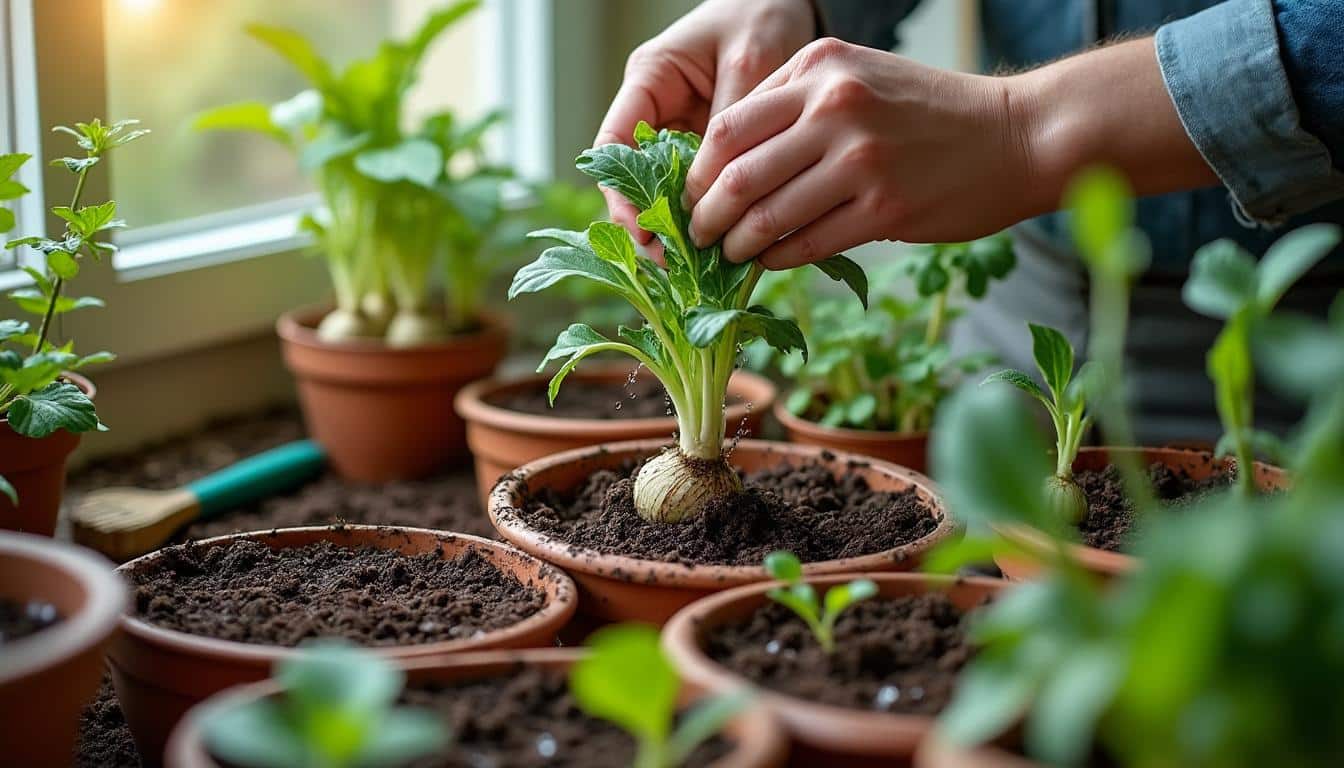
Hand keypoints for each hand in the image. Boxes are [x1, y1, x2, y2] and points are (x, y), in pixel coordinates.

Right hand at [595, 0, 814, 254]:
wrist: (789, 4)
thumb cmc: (763, 17)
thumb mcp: (751, 60)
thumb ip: (733, 121)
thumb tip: (721, 187)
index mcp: (650, 79)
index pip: (614, 143)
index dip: (619, 193)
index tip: (641, 231)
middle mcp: (658, 110)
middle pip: (635, 178)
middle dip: (649, 224)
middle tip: (670, 264)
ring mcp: (682, 132)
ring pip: (666, 191)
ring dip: (678, 229)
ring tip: (694, 268)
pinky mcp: (709, 151)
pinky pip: (700, 190)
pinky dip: (708, 218)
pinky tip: (723, 245)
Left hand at [685, 38, 1033, 267]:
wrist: (1018, 135)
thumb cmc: (931, 113)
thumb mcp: (859, 78)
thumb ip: (796, 106)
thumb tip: (727, 162)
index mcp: (820, 68)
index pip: (728, 126)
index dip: (698, 172)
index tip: (690, 196)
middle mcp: (835, 107)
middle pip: (737, 173)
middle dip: (706, 214)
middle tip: (698, 235)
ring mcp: (861, 160)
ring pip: (767, 215)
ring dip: (737, 244)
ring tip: (729, 254)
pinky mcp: (884, 210)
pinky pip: (807, 244)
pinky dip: (777, 260)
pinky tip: (770, 263)